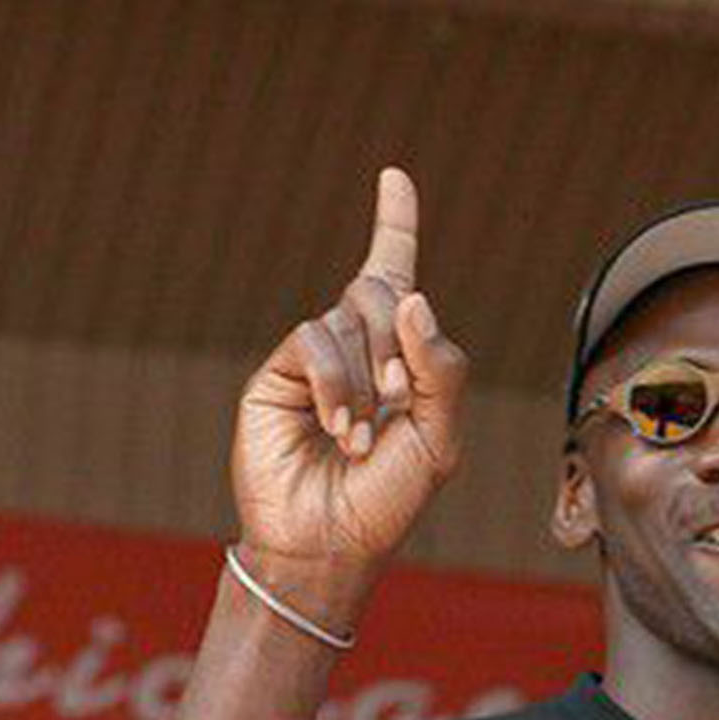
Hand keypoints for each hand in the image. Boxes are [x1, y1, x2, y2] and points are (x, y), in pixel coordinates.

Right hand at [230, 167, 467, 606]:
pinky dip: (336, 383)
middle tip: (399, 403)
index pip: (397, 277)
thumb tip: (413, 297)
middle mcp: (358, 348)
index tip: (393, 175)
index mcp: (402, 359)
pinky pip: (314, 341)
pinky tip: (339, 430)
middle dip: (400, 343)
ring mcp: (317, 358)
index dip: (394, 224)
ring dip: (368, 380)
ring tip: (361, 439)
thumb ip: (439, 370)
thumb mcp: (438, 439)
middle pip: (384, 291)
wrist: (329, 544)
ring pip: (350, 318)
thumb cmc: (388, 500)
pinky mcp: (279, 372)